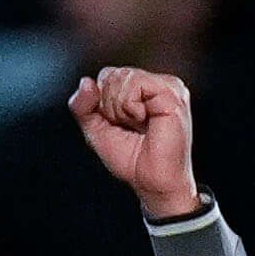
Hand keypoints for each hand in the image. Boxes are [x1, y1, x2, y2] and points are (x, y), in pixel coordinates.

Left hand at [71, 67, 201, 219]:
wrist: (151, 182)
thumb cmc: (133, 160)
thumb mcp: (96, 130)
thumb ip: (82, 105)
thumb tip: (86, 83)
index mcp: (141, 91)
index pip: (108, 76)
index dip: (103, 102)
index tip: (120, 125)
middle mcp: (155, 86)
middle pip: (113, 74)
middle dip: (111, 105)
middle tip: (130, 127)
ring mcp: (167, 87)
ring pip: (123, 77)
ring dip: (121, 107)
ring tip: (138, 125)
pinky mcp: (172, 94)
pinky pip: (136, 83)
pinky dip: (130, 105)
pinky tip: (144, 119)